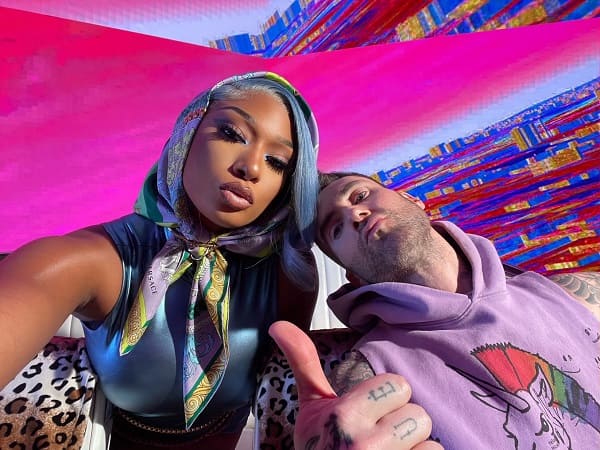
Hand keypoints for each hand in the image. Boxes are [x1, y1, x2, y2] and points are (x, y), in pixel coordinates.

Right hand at [269, 321, 442, 449]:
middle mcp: (365, 445)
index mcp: (344, 416)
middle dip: (401, 425)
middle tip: (380, 438)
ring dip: (414, 448)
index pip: (398, 385)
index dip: (385, 400)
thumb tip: (279, 325)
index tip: (369, 414)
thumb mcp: (310, 408)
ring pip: (431, 442)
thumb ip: (304, 363)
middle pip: (419, 414)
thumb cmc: (320, 448)